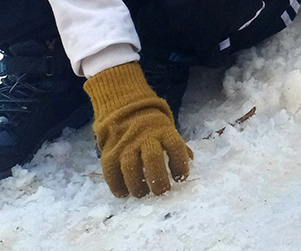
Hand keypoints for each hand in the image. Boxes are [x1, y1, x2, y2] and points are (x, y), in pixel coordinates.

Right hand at [84, 62, 192, 197]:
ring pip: (131, 168)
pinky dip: (118, 186)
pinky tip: (124, 193)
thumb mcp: (167, 130)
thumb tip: (191, 161)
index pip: (176, 147)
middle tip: (161, 192)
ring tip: (143, 193)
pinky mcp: (109, 152)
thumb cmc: (151, 125)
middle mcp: (144, 137)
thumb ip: (178, 146)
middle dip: (159, 180)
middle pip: (153, 159)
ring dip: (138, 186)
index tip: (181, 178)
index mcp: (163, 130)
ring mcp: (125, 144)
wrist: (122, 107)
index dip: (180, 165)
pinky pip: (111, 173)